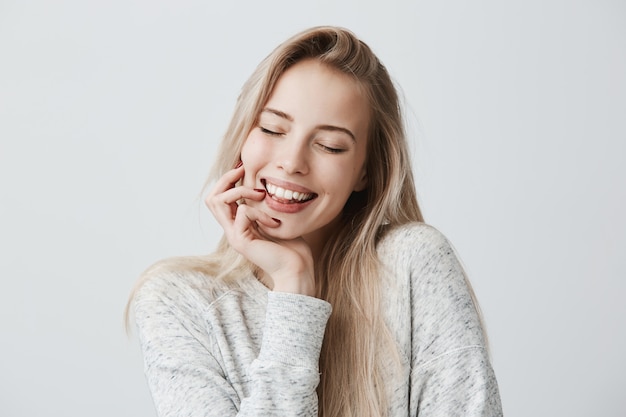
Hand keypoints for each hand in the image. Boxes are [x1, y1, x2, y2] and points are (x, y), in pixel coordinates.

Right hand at [205, 164, 315, 296]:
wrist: (297, 269)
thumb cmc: (292, 247)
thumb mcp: (276, 219)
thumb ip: (266, 206)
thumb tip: (264, 185)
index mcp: (239, 225)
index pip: (220, 198)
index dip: (228, 180)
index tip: (243, 167)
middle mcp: (232, 230)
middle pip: (212, 198)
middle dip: (226, 179)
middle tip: (243, 170)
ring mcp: (234, 236)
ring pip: (218, 201)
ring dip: (240, 191)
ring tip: (262, 195)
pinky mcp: (241, 240)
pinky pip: (243, 212)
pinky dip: (260, 212)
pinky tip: (274, 223)